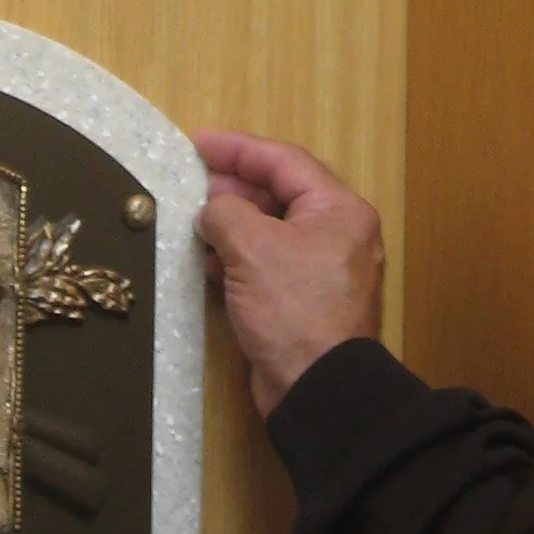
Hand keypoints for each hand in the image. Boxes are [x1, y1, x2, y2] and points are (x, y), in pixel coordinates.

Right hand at [194, 131, 384, 418]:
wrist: (317, 389)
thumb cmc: (293, 309)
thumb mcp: (252, 248)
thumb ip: (225, 213)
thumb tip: (213, 211)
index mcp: (339, 211)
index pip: (285, 162)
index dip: (239, 149)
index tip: (199, 143)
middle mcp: (338, 235)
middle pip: (281, 195)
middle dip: (235, 189)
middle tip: (194, 187)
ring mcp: (323, 271)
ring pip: (272, 232)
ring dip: (233, 226)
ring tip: (196, 225)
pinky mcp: (305, 303)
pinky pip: (269, 266)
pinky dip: (240, 260)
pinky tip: (210, 265)